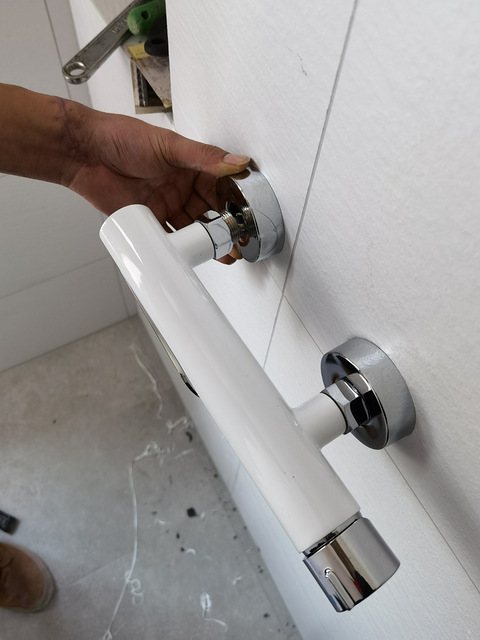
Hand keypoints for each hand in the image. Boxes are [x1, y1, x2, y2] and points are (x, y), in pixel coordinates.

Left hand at [0, 85, 249, 262]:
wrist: (83, 153)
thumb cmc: (120, 137)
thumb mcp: (169, 145)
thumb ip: (204, 157)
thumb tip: (238, 163)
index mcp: (191, 166)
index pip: (222, 188)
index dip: (236, 205)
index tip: (246, 219)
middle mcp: (181, 187)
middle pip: (210, 214)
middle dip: (225, 230)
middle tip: (236, 243)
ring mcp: (166, 205)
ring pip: (193, 230)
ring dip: (206, 243)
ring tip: (221, 255)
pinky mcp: (149, 220)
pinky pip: (169, 239)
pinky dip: (180, 249)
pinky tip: (190, 256)